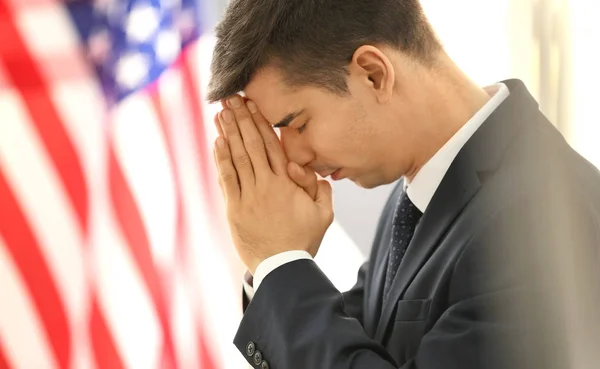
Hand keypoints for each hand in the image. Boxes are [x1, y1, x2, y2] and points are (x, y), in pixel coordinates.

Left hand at [212, 95, 333, 273]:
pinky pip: (227, 178)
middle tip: (232, 98)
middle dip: (241, 119)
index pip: (272, 146)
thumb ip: (322, 190)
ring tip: (221, 112)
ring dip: (228, 133)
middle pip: (252, 145)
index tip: (253, 105)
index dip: (261, 123)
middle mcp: (267, 184)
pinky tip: (217, 142)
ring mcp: (249, 196)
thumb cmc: (303, 240)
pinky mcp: (235, 208)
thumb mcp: (324, 215)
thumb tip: (316, 172)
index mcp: (287, 183)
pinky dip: (221, 159)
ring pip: (237, 157)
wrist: (282, 267)